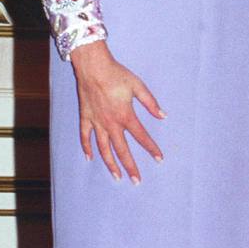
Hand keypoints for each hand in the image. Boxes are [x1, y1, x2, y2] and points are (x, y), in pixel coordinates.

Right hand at [67, 40, 164, 183]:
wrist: (93, 67)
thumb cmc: (117, 74)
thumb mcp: (138, 86)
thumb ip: (151, 103)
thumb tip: (163, 116)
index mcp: (125, 116)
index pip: (142, 137)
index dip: (151, 148)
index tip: (159, 159)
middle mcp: (110, 123)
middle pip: (122, 150)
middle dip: (130, 166)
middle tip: (137, 180)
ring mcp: (97, 122)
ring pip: (104, 148)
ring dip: (110, 164)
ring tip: (117, 176)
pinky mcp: (86, 117)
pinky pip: (85, 136)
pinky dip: (87, 148)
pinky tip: (90, 158)